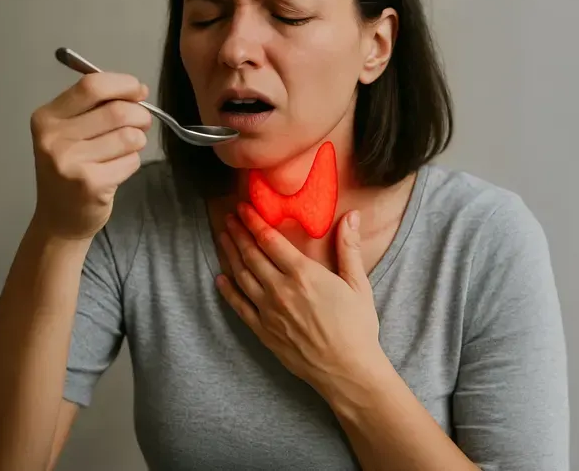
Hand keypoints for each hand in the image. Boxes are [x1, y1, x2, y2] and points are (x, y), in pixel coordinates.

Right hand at [29, 72, 151, 240]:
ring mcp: (70, 162)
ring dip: (138, 140)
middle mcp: (53, 138)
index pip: (91, 86)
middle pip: (116, 111)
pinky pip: (131, 161)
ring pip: (128, 136)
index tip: (138, 91)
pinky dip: (132, 162)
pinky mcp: (90, 184)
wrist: (58, 219)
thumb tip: (137, 91)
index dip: (122, 84)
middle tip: (142, 123)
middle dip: (139, 115)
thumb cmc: (69, 169)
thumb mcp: (68, 132)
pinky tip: (118, 169)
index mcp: (47, 117)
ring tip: (127, 148)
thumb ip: (96, 108)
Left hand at [215, 203, 389, 397]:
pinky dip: (228, 290)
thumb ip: (349, 248)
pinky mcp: (263, 331)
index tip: (244, 208)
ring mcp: (268, 311)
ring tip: (223, 238)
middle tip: (229, 218)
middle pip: (251, 254)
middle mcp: (280, 289)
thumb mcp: (358, 284)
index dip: (254, 221)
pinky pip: (239, 306)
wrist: (347, 371)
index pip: (270, 239)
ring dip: (231, 254)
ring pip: (241, 276)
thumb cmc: (357, 328)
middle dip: (238, 233)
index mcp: (304, 274)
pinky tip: (220, 279)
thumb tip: (352, 215)